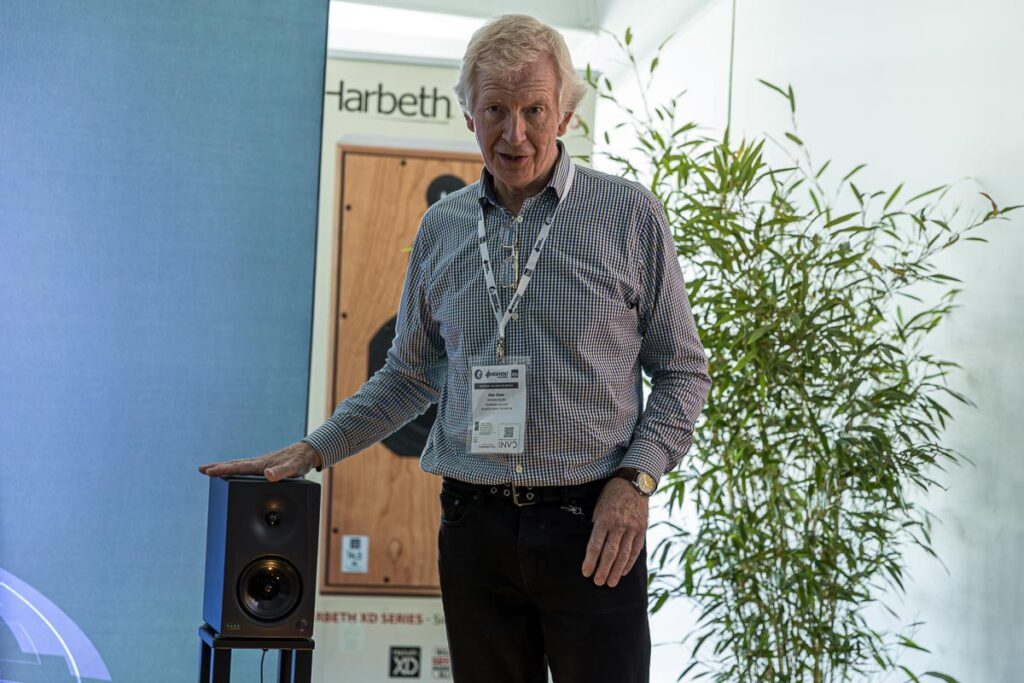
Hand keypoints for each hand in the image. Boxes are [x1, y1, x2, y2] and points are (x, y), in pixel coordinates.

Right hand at [198, 441, 322, 481]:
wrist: (309, 453)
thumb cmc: (301, 461)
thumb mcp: (294, 468)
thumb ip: (282, 472)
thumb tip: (267, 474)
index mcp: (262, 464)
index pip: (238, 468)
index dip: (222, 470)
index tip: (208, 471)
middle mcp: (259, 463)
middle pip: (234, 465)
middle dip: (217, 467)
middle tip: (200, 469)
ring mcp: (261, 464)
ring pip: (238, 466)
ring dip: (224, 468)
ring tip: (210, 470)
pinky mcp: (265, 466)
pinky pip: (246, 468)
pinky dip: (235, 470)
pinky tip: (233, 474)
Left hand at [581, 477, 648, 586]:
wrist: (635, 482)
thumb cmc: (612, 494)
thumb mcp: (599, 505)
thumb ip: (597, 524)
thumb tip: (594, 543)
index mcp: (605, 519)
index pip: (595, 545)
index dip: (590, 561)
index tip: (586, 572)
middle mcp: (619, 526)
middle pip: (610, 553)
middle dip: (603, 570)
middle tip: (598, 582)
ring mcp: (632, 529)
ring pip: (624, 555)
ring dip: (617, 571)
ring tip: (611, 583)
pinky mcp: (642, 530)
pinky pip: (636, 550)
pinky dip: (630, 562)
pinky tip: (624, 572)